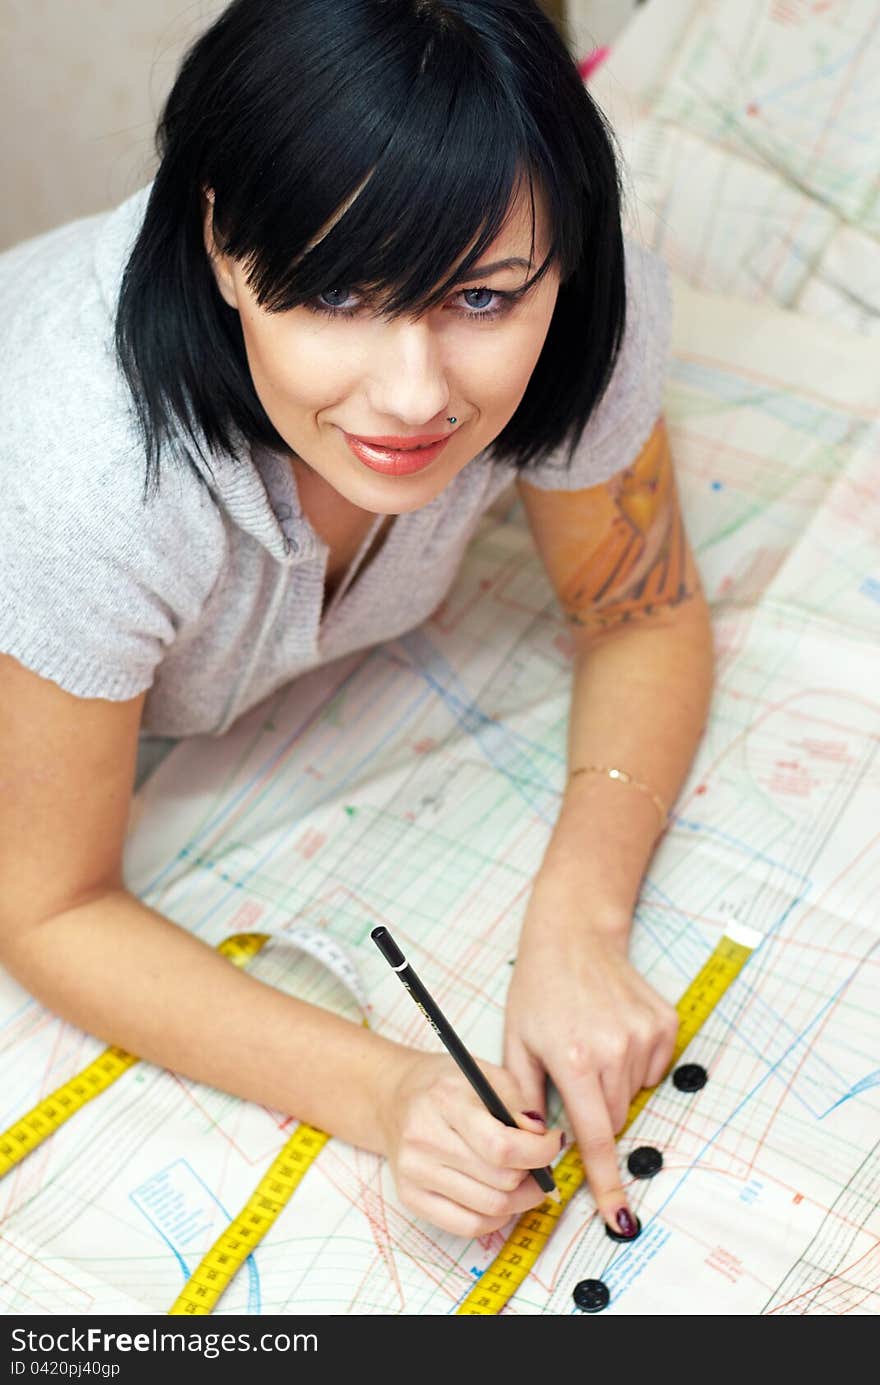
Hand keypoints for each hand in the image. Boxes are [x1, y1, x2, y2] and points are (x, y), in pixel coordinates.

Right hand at [377, 1051, 564, 1237]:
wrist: (393, 1098)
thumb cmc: (444, 1084)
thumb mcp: (485, 1073)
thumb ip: (517, 1103)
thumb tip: (542, 1138)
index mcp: (444, 1101)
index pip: (501, 1146)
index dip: (539, 1152)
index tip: (553, 1142)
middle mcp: (424, 1140)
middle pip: (501, 1180)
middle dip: (534, 1175)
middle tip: (539, 1162)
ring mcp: (415, 1173)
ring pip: (491, 1208)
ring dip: (520, 1199)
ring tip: (523, 1178)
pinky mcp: (411, 1198)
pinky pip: (468, 1227)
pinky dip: (496, 1218)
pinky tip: (501, 1197)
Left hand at [504, 875, 678, 1236]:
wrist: (574, 936)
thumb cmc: (539, 988)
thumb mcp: (517, 1042)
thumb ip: (524, 1100)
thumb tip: (535, 1147)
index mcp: (574, 1058)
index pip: (595, 1137)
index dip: (605, 1182)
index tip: (619, 1218)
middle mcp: (614, 1050)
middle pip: (613, 1118)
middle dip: (593, 1112)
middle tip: (573, 1073)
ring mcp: (644, 1035)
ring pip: (632, 1094)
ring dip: (611, 1084)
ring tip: (589, 1040)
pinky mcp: (664, 1024)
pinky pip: (653, 1069)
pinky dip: (632, 1063)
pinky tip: (611, 1031)